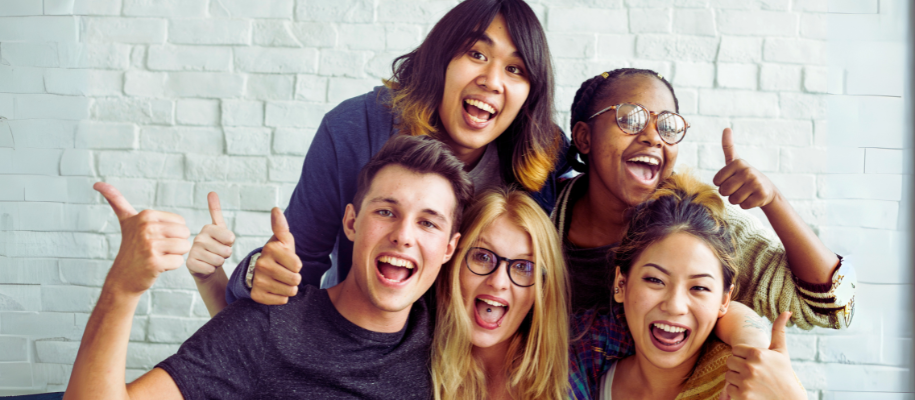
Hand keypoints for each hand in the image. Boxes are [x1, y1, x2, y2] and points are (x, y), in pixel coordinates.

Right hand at [95, 182, 190, 296]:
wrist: (122, 278)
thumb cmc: (131, 248)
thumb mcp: (126, 221)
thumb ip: (116, 200)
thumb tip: (98, 183)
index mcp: (146, 215)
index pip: (181, 222)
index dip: (171, 233)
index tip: (154, 238)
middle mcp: (147, 228)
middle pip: (185, 233)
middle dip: (175, 244)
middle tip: (156, 249)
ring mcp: (150, 246)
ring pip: (184, 247)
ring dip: (174, 255)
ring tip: (157, 256)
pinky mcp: (154, 263)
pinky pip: (178, 261)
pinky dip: (170, 266)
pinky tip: (156, 267)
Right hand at [187, 192, 235, 279]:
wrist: (205, 265)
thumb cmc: (215, 246)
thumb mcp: (220, 229)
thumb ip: (216, 211)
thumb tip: (211, 192)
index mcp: (208, 228)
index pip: (230, 237)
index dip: (231, 243)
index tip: (224, 242)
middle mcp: (198, 238)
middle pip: (225, 250)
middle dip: (225, 255)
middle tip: (218, 253)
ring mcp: (193, 251)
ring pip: (218, 261)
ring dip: (219, 263)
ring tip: (212, 259)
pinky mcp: (190, 264)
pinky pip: (210, 269)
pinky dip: (211, 270)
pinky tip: (205, 266)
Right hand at [250, 208, 301, 304]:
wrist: (259, 270)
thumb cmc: (277, 254)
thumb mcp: (282, 240)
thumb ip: (282, 226)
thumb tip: (276, 209)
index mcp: (270, 249)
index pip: (298, 266)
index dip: (297, 265)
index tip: (289, 262)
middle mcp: (261, 265)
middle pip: (295, 280)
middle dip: (295, 278)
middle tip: (286, 272)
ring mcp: (258, 281)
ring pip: (289, 291)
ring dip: (289, 287)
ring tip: (281, 280)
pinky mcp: (257, 295)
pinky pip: (282, 300)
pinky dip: (282, 296)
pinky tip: (275, 288)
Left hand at [712, 128, 779, 209]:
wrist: (767, 189)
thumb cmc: (745, 176)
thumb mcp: (735, 161)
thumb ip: (728, 146)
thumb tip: (726, 128)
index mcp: (737, 163)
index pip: (716, 181)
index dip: (722, 184)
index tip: (732, 179)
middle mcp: (747, 171)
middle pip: (723, 191)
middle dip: (729, 193)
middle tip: (739, 188)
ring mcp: (755, 183)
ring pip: (733, 200)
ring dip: (737, 199)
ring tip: (746, 192)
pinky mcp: (761, 195)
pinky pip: (743, 206)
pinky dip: (746, 205)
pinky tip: (753, 197)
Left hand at [720, 312, 805, 399]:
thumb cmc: (784, 374)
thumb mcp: (781, 352)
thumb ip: (779, 331)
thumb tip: (786, 311)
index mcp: (757, 353)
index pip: (735, 349)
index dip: (744, 356)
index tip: (755, 362)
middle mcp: (750, 366)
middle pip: (730, 362)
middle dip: (739, 367)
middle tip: (754, 373)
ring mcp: (745, 382)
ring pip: (728, 375)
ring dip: (738, 379)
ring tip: (753, 382)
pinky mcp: (742, 396)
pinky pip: (729, 389)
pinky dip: (737, 392)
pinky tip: (751, 392)